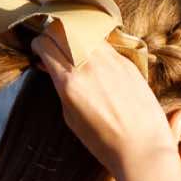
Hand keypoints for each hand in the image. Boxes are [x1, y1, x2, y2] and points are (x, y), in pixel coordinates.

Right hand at [30, 30, 171, 173]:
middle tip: (52, 44)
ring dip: (75, 36)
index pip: (46, 45)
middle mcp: (90, 65)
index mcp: (69, 82)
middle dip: (54, 35)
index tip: (38, 49)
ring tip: (73, 48)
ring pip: (86, 32)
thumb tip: (51, 68)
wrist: (141, 148)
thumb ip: (61, 88)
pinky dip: (94, 44)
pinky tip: (93, 57)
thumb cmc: (103, 141)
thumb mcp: (71, 117)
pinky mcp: (127, 62)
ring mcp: (111, 61)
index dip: (38, 44)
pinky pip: (105, 43)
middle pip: (64, 31)